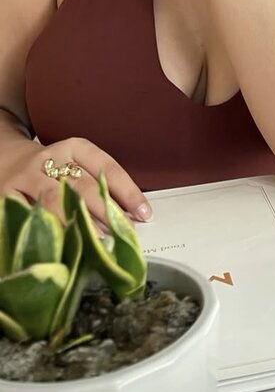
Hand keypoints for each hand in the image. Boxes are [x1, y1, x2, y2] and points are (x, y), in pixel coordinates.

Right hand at [0, 137, 151, 226]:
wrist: (4, 158)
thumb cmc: (49, 169)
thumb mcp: (73, 165)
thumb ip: (97, 184)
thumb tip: (130, 216)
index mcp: (74, 147)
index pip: (106, 167)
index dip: (127, 191)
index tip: (144, 213)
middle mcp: (50, 158)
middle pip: (83, 186)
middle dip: (106, 211)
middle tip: (125, 233)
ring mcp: (27, 177)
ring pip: (56, 200)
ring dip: (78, 222)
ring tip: (98, 241)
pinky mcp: (8, 196)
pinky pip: (30, 215)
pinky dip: (48, 230)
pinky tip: (62, 245)